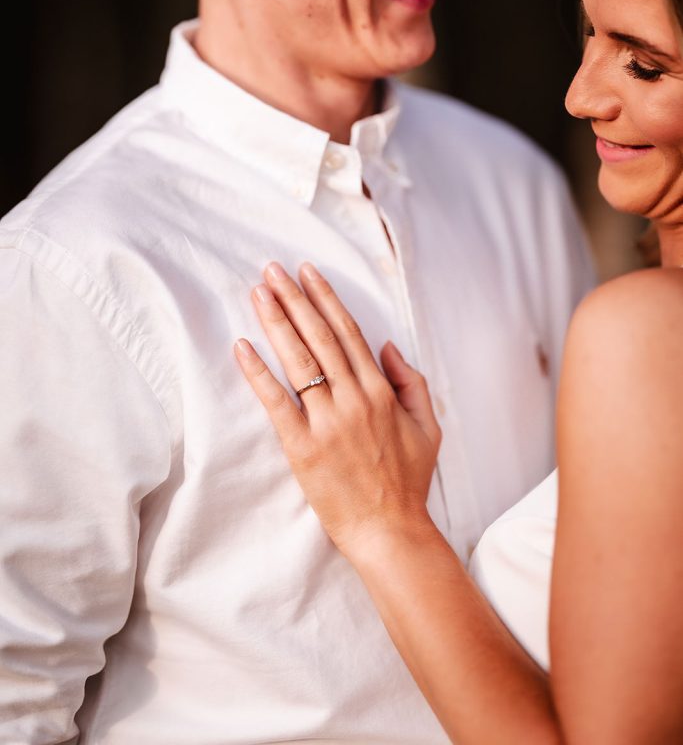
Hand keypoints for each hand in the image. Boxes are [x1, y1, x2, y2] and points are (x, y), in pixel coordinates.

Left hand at [234, 262, 441, 559]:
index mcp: (381, 390)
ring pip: (298, 360)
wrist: (389, 531)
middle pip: (318, 336)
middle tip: (272, 269)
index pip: (348, 332)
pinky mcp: (302, 447)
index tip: (307, 273)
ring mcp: (327, 422)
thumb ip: (411, 382)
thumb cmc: (408, 481)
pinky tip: (242, 346)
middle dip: (294, 298)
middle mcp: (354, 398)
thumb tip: (387, 346)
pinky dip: (258, 372)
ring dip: (276, 322)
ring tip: (258, 292)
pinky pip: (276, 402)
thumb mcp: (428, 426)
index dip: (325, 298)